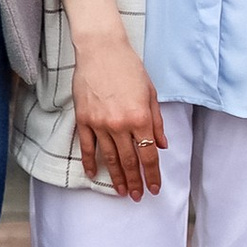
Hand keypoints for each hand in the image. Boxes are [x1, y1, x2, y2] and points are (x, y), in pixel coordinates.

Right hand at [72, 30, 166, 198]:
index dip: (152, 175)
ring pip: (109, 158)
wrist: (101, 50)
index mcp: (141, 117)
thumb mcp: (150, 93)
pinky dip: (90, 162)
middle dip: (135, 181)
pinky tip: (93, 174)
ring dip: (116, 177)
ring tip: (122, 191)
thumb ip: (157, 122)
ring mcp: (100, 123)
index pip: (148, 155)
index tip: (154, 188)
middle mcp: (120, 124)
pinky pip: (87, 146)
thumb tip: (162, 145)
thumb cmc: (129, 68)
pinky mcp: (84, 119)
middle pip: (129, 161)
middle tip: (138, 196)